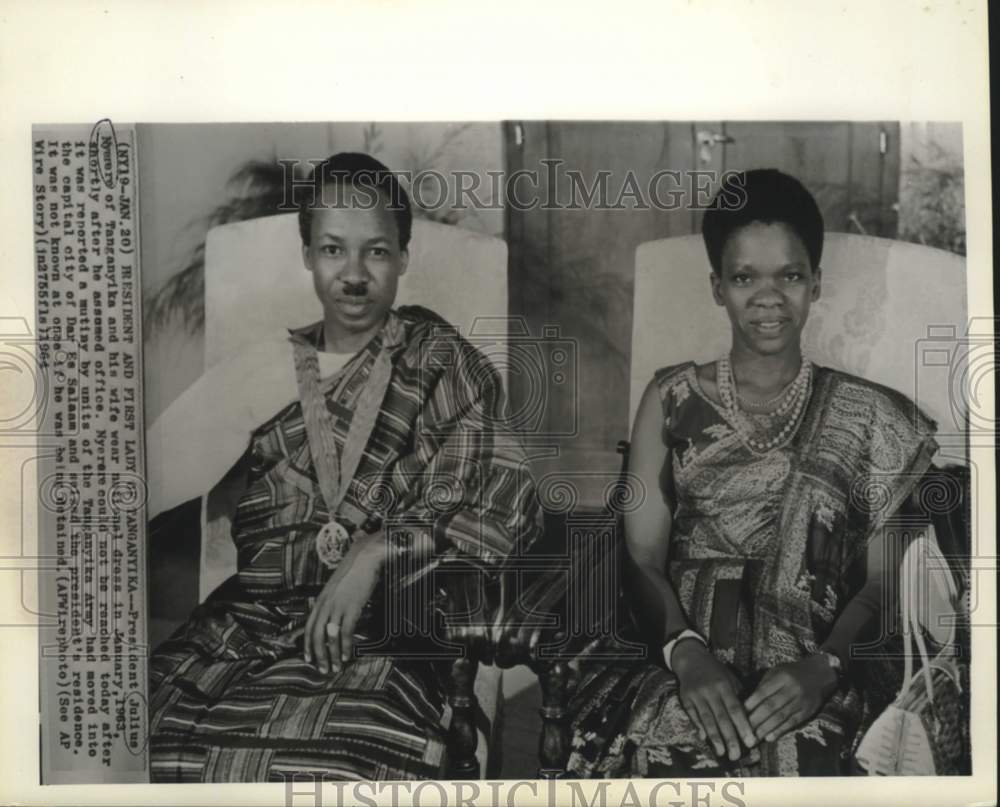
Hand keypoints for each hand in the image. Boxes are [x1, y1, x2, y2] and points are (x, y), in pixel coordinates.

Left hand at [304, 531, 387, 674]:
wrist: (364, 557)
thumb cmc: (354, 570)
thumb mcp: (338, 587)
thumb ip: (332, 600)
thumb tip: (332, 614)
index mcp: (321, 600)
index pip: (309, 626)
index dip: (308, 645)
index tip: (308, 658)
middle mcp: (325, 604)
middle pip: (316, 635)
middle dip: (318, 655)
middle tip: (322, 669)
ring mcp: (337, 606)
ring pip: (329, 637)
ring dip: (331, 655)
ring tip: (334, 667)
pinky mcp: (351, 607)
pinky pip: (345, 632)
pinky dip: (344, 646)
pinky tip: (346, 655)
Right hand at [672, 639, 756, 760]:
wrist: (691, 659)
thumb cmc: (715, 671)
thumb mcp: (730, 678)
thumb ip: (738, 695)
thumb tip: (749, 717)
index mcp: (723, 684)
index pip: (735, 708)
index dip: (743, 726)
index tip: (751, 742)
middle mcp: (709, 690)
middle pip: (721, 717)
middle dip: (730, 737)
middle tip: (736, 755)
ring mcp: (696, 695)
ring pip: (707, 719)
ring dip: (715, 737)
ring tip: (722, 752)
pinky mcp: (685, 699)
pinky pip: (692, 715)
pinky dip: (698, 727)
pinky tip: (704, 739)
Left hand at [744, 655, 838, 742]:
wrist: (821, 674)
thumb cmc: (792, 672)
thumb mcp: (777, 672)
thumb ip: (764, 686)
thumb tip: (747, 703)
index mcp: (781, 677)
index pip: (763, 692)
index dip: (751, 704)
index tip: (739, 714)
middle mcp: (792, 689)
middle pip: (771, 706)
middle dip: (756, 719)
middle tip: (743, 731)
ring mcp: (801, 701)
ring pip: (781, 717)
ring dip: (765, 728)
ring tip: (753, 738)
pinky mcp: (808, 712)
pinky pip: (792, 723)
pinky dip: (780, 731)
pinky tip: (769, 738)